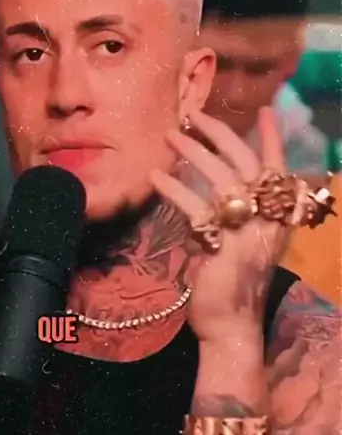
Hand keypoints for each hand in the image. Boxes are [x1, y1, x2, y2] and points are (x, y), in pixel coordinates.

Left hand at [151, 107, 289, 342]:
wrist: (232, 326)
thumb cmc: (235, 283)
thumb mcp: (248, 243)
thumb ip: (243, 213)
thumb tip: (222, 182)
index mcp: (278, 218)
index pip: (279, 169)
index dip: (272, 138)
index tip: (267, 109)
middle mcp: (268, 221)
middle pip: (247, 164)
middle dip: (221, 134)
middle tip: (194, 115)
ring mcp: (248, 233)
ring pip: (222, 178)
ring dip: (194, 152)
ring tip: (171, 136)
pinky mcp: (223, 247)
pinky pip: (196, 208)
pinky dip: (174, 189)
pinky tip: (156, 177)